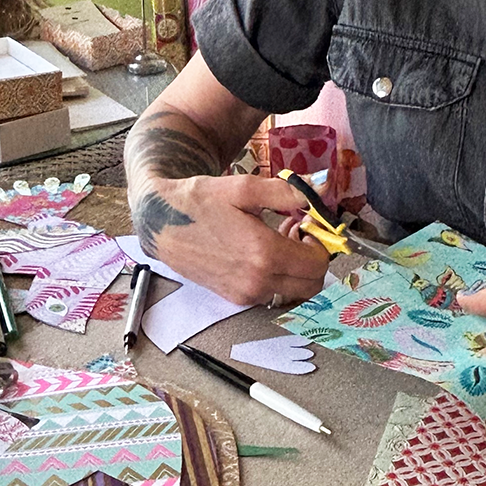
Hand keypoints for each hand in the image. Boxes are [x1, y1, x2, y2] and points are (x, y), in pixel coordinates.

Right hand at [130, 173, 329, 305]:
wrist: (160, 222)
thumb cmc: (200, 201)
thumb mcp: (245, 189)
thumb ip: (289, 192)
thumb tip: (324, 186)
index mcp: (263, 254)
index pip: (317, 263)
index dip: (321, 241)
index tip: (308, 222)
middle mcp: (256, 282)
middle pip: (311, 285)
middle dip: (313, 258)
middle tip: (298, 231)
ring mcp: (244, 295)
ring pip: (293, 291)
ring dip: (296, 268)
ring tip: (279, 236)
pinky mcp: (234, 298)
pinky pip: (272, 294)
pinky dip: (278, 275)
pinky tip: (262, 250)